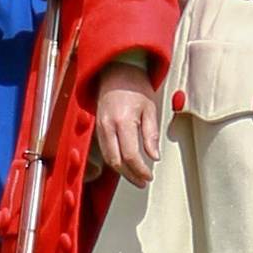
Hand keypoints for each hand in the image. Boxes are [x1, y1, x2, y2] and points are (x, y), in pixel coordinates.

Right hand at [92, 57, 162, 185]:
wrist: (116, 70)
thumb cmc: (135, 86)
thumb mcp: (150, 108)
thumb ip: (151, 134)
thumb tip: (154, 156)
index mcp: (123, 121)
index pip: (130, 155)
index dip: (140, 170)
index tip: (149, 176)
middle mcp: (108, 126)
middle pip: (116, 161)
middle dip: (130, 175)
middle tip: (143, 181)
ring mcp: (100, 127)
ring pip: (108, 158)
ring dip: (121, 171)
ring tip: (136, 177)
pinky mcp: (97, 127)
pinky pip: (104, 150)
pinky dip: (114, 160)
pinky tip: (125, 164)